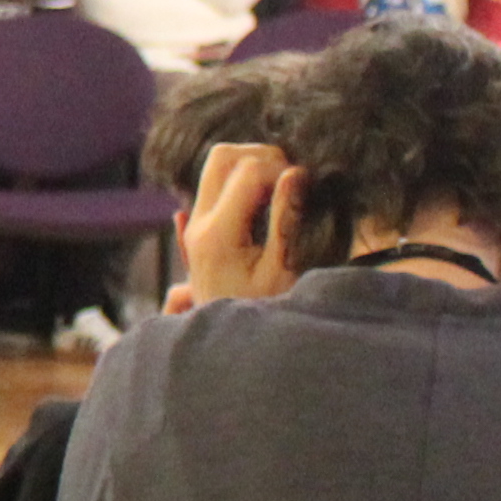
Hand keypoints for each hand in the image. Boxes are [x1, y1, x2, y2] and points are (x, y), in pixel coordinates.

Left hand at [179, 144, 301, 302]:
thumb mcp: (282, 270)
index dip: (283, 170)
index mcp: (217, 234)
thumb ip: (286, 220)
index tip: (305, 191)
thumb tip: (296, 173)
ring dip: (253, 166)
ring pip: (218, 165)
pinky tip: (267, 202)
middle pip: (223, 156)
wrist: (227, 344)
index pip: (249, 170)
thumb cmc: (261, 310)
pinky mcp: (200, 227)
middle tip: (292, 183)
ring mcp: (194, 224)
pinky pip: (218, 184)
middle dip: (264, 158)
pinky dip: (244, 181)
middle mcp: (198, 223)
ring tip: (282, 192)